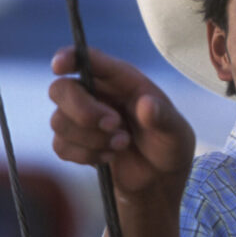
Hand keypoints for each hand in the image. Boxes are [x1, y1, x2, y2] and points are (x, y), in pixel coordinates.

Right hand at [48, 46, 194, 203]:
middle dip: (83, 111)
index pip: (89, 60)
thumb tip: (146, 104)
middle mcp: (97, 94)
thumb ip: (164, 118)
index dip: (70, 57)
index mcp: (122, 80)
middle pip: (61, 89)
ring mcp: (81, 118)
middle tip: (115, 125)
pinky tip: (110, 157)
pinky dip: (87, 156)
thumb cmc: (169, 146)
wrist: (159, 178)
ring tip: (123, 144)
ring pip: (59, 121)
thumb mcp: (176, 133)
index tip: (60, 66)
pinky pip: (61, 146)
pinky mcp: (73, 142)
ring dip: (92, 139)